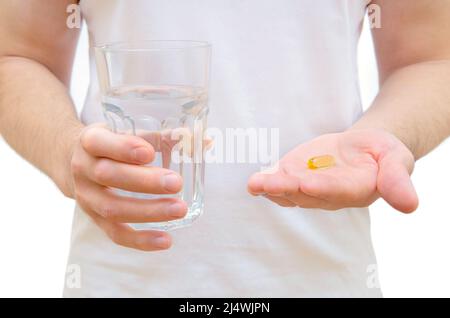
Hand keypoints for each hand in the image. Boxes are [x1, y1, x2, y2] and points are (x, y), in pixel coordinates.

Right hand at [68, 125, 186, 250]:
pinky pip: (116, 234)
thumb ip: (163, 137)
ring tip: (179, 209)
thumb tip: (205, 141)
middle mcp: (83, 169)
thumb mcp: (128, 133)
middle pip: (108, 176)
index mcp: (90, 141)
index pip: (99, 143)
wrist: (74, 163)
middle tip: (176, 183)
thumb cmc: (113, 145)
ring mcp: (86, 197)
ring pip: (112, 209)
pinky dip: (140, 240)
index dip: (123, 148)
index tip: (149, 153)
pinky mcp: (95, 220)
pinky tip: (166, 240)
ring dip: (148, 211)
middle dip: (144, 181)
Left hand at [248, 129, 418, 212]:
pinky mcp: (296, 176)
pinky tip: (253, 182)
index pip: (337, 191)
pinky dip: (266, 182)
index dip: (322, 188)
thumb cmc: (381, 152)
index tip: (305, 183)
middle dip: (286, 189)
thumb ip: (397, 178)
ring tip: (254, 183)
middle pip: (306, 194)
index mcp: (355, 190)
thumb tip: (410, 205)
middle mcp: (328, 194)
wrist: (362, 148)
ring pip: (288, 191)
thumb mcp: (396, 158)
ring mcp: (309, 187)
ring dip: (270, 188)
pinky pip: (280, 182)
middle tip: (267, 184)